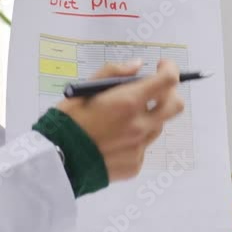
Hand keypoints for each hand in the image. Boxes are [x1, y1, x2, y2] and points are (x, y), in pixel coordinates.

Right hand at [57, 60, 184, 180]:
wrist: (55, 161)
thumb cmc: (66, 122)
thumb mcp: (84, 89)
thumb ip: (113, 73)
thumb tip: (137, 65)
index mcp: (127, 103)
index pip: (167, 81)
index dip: (170, 69)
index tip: (163, 66)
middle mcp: (139, 126)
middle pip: (175, 106)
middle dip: (171, 93)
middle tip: (157, 89)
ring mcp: (139, 148)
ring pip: (157, 127)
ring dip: (149, 117)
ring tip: (123, 119)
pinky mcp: (135, 165)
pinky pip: (143, 148)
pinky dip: (134, 140)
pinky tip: (113, 141)